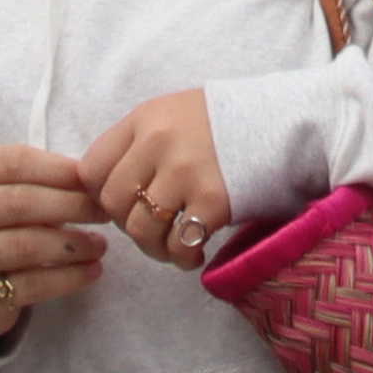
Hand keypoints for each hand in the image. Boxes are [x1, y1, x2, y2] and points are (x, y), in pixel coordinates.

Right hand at [0, 145, 108, 352]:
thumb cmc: (2, 230)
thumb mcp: (12, 196)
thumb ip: (43, 183)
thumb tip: (93, 178)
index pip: (13, 162)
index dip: (58, 169)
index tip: (93, 178)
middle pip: (19, 202)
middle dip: (70, 205)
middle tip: (105, 212)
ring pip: (24, 245)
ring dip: (71, 244)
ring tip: (100, 245)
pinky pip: (28, 285)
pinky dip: (67, 278)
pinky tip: (91, 271)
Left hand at [75, 88, 236, 273]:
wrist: (282, 123)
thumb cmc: (225, 123)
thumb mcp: (173, 115)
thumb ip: (138, 143)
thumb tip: (103, 190)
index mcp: (144, 118)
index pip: (90, 168)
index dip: (100, 196)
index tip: (123, 205)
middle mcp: (158, 141)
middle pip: (112, 202)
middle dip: (127, 224)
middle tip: (152, 227)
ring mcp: (184, 171)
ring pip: (140, 229)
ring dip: (153, 248)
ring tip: (171, 247)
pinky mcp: (213, 201)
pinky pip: (178, 244)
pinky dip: (182, 257)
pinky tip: (195, 253)